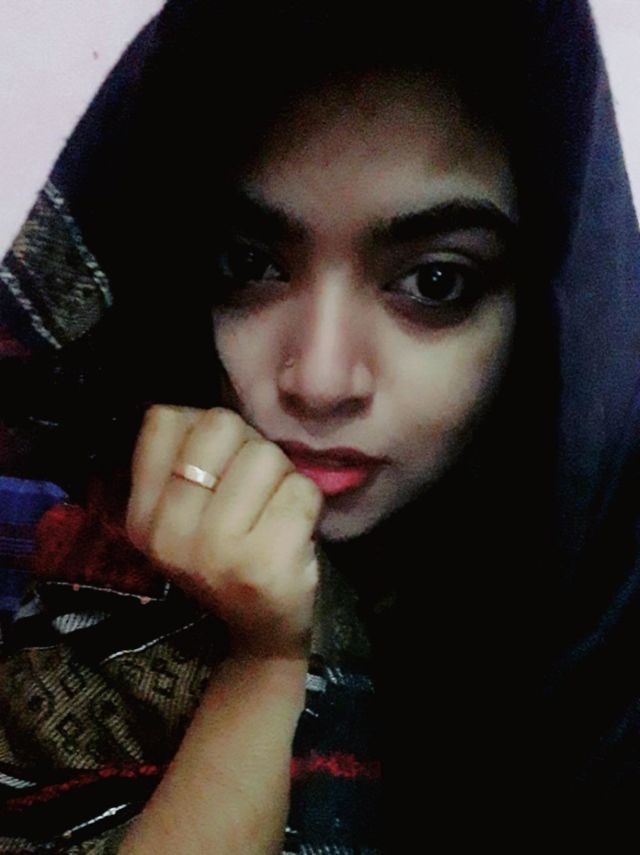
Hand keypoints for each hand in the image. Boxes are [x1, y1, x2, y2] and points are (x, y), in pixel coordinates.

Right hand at [125, 405, 323, 658]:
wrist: (261, 630)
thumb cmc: (229, 554)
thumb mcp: (184, 513)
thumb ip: (183, 456)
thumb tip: (203, 410)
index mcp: (142, 515)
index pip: (164, 419)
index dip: (202, 428)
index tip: (216, 465)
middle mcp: (170, 534)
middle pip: (220, 425)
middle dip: (248, 446)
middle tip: (254, 488)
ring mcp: (217, 551)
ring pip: (266, 455)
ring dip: (282, 476)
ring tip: (273, 510)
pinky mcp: (267, 564)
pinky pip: (301, 489)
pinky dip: (307, 503)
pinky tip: (293, 532)